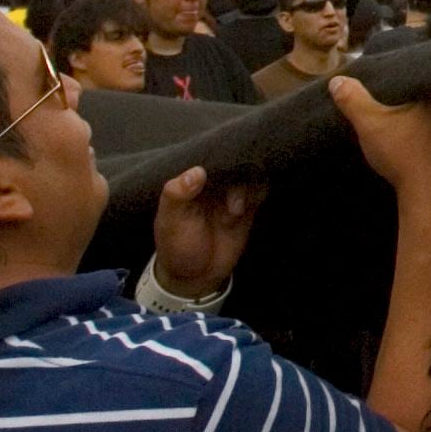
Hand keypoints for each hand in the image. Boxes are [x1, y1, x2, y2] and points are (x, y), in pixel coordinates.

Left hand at [152, 163, 263, 295]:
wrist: (197, 276)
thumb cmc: (177, 245)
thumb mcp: (171, 222)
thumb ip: (177, 194)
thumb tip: (197, 171)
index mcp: (190, 180)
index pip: (206, 156)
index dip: (215, 155)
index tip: (222, 164)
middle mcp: (212, 181)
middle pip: (231, 160)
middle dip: (235, 172)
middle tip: (229, 198)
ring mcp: (231, 192)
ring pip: (248, 172)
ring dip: (245, 188)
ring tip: (234, 211)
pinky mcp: (248, 204)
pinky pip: (259, 189)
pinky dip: (256, 194)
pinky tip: (242, 212)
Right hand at [328, 72, 430, 197]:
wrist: (425, 188)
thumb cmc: (399, 149)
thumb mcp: (369, 121)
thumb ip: (353, 99)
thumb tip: (337, 79)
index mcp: (423, 92)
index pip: (400, 73)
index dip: (380, 73)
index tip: (362, 74)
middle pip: (402, 92)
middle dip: (382, 93)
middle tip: (359, 91)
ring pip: (405, 111)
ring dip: (388, 112)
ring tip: (368, 110)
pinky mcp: (430, 145)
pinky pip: (408, 127)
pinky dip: (395, 126)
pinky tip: (384, 131)